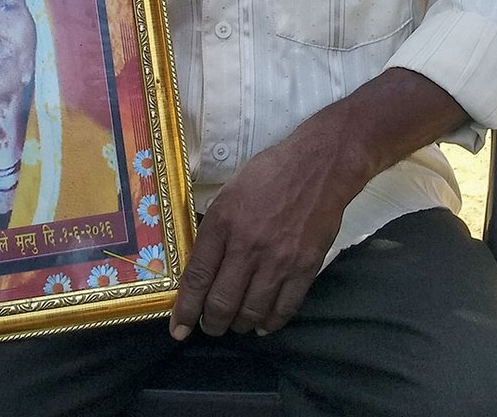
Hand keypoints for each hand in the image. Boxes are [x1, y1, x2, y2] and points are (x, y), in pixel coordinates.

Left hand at [169, 115, 357, 339]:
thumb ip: (214, 230)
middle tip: (209, 326)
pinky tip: (262, 324)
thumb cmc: (269, 174)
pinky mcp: (305, 268)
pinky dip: (270, 323)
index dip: (184, 309)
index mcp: (223, 223)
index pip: (196, 277)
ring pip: (251, 312)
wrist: (318, 167)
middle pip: (221, 303)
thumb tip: (201, 265)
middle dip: (210, 324)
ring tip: (235, 324)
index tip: (178, 329)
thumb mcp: (229, 193)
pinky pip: (284, 309)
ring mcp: (278, 260)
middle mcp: (247, 246)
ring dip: (238, 326)